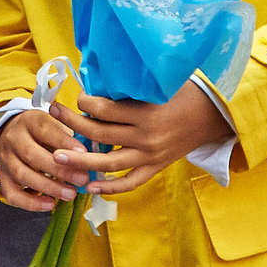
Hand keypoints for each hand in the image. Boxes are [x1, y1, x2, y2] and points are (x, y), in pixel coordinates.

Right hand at [0, 106, 91, 212]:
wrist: (14, 136)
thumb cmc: (43, 133)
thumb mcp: (55, 126)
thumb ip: (70, 138)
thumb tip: (93, 154)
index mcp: (29, 121)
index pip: (45, 129)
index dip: (64, 142)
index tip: (83, 153)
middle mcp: (13, 139)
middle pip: (32, 154)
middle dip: (59, 169)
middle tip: (82, 179)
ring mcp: (5, 159)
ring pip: (22, 175)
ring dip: (48, 187)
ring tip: (70, 194)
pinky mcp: (3, 178)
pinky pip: (12, 194)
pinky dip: (31, 202)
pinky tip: (49, 204)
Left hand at [68, 86, 232, 195]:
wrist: (213, 116)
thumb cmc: (184, 93)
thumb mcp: (159, 84)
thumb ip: (131, 86)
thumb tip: (98, 79)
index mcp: (146, 113)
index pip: (104, 110)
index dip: (84, 102)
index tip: (77, 96)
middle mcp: (146, 137)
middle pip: (99, 134)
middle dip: (72, 124)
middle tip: (53, 114)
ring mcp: (151, 156)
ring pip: (108, 163)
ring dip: (80, 160)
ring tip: (55, 156)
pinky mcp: (156, 168)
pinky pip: (130, 182)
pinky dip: (109, 187)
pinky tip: (88, 185)